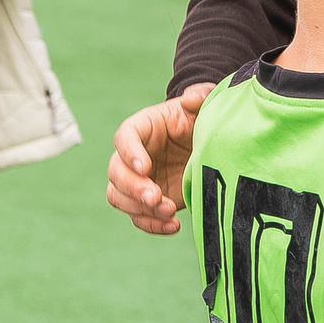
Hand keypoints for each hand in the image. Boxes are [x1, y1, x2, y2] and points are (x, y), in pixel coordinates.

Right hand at [106, 83, 211, 234]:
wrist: (207, 143)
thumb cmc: (200, 120)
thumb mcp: (205, 104)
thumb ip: (201, 96)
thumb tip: (192, 99)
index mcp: (143, 127)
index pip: (125, 137)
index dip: (130, 152)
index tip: (145, 166)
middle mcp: (134, 155)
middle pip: (115, 172)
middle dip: (133, 187)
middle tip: (155, 197)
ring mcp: (138, 180)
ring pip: (119, 197)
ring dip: (140, 209)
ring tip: (169, 212)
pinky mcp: (148, 201)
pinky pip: (138, 216)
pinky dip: (151, 225)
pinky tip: (173, 226)